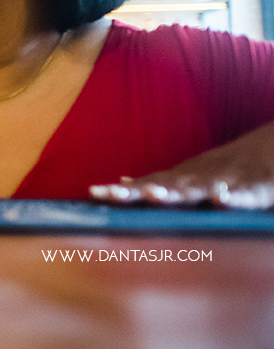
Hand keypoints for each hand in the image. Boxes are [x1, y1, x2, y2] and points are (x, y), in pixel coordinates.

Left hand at [90, 123, 273, 210]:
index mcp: (181, 180)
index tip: (93, 193)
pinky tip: (221, 198)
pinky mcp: (256, 190)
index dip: (120, 191)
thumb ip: (157, 181)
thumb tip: (121, 180)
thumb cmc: (224, 168)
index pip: (145, 185)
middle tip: (114, 195)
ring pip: (198, 189)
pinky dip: (232, 196)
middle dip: (139, 191)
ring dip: (177, 191)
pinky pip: (244, 196)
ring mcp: (225, 182)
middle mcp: (198, 179)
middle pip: (165, 186)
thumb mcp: (187, 174)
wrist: (271, 150)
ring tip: (155, 195)